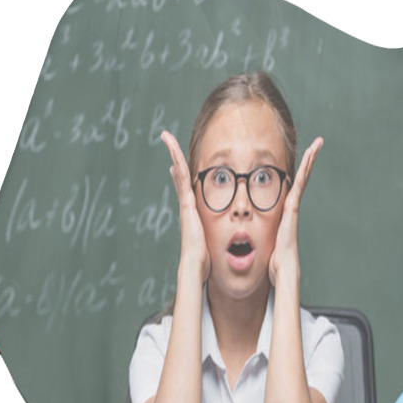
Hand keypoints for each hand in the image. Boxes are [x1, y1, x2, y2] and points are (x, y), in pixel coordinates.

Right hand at [161, 130, 210, 282]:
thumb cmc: (207, 260)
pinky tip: (170, 144)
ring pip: (180, 172)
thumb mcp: (218, 247)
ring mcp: (185, 202)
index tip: (180, 169)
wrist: (197, 265)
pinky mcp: (186, 201)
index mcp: (195, 215)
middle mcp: (188, 206)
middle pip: (181, 179)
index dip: (184, 180)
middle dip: (176, 162)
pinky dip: (175, 158)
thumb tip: (236, 253)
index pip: (190, 193)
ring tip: (166, 137)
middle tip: (170, 147)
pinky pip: (182, 175)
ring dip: (173, 153)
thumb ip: (225, 245)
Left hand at [268, 137, 323, 287]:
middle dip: (307, 164)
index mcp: (283, 215)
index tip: (297, 165)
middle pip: (300, 180)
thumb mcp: (262, 246)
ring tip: (317, 145)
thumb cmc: (273, 262)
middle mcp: (290, 209)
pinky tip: (310, 156)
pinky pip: (298, 185)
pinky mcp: (292, 210)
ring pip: (302, 179)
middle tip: (316, 146)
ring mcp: (292, 208)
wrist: (281, 270)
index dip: (294, 177)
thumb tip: (242, 246)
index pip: (289, 191)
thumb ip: (255, 241)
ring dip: (310, 161)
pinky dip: (305, 171)